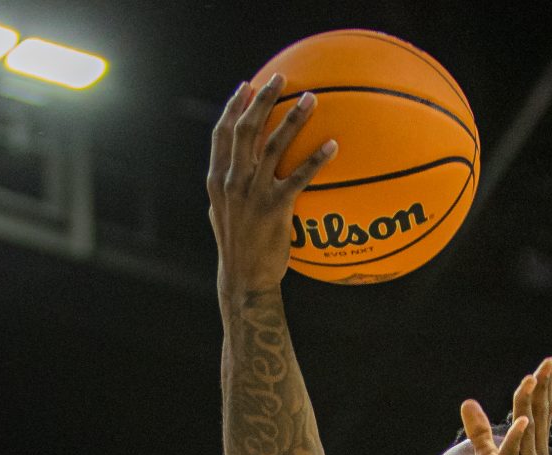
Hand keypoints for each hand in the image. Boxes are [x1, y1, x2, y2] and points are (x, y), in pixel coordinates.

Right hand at [207, 77, 333, 297]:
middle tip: (281, 78)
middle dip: (263, 99)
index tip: (247, 86)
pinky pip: (299, 178)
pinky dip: (316, 160)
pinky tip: (333, 146)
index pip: (222, 133)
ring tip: (311, 99)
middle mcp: (232, 181)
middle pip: (246, 129)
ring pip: (272, 146)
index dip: (234, 107)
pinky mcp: (274, 209)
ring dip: (292, 118)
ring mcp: (252, 194)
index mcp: (217, 178)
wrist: (243, 279)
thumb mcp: (223, 211)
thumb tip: (239, 166)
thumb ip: (229, 185)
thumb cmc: (238, 245)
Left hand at [458, 357, 551, 454]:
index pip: (539, 415)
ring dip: (529, 409)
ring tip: (531, 381)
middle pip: (538, 419)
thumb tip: (467, 402)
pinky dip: (517, 442)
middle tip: (548, 363)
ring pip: (528, 435)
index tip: (548, 364)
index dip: (543, 389)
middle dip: (542, 390)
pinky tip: (521, 424)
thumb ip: (480, 432)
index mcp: (531, 452)